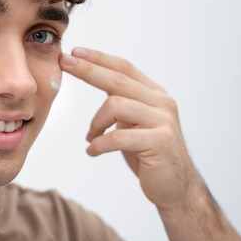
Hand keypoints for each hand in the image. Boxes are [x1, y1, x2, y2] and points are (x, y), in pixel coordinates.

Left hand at [60, 47, 200, 210]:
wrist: (175, 188)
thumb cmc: (148, 153)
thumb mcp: (134, 122)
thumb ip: (121, 101)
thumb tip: (95, 79)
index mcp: (154, 94)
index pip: (124, 68)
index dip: (98, 58)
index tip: (74, 52)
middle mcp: (162, 102)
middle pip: (118, 79)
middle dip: (88, 70)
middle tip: (64, 63)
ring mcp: (162, 121)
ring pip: (115, 105)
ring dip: (95, 123)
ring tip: (90, 137)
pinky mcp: (159, 142)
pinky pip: (118, 137)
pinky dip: (99, 144)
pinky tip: (92, 151)